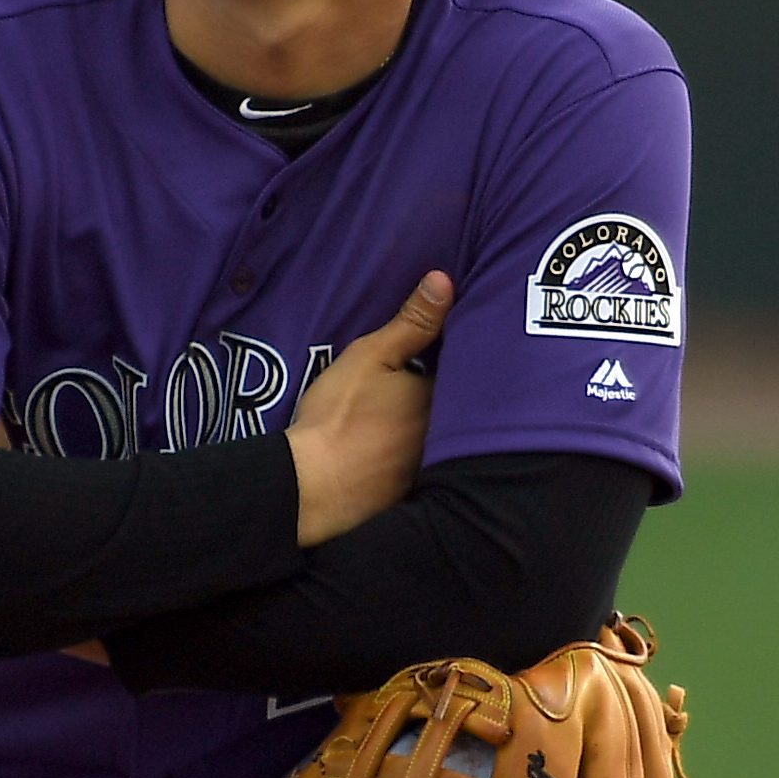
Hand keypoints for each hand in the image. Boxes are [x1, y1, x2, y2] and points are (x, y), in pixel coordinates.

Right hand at [281, 269, 454, 545]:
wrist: (311, 488)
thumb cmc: (339, 416)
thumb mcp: (371, 356)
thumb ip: (411, 321)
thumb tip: (445, 280)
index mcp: (443, 398)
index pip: (467, 369)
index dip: (461, 356)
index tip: (456, 344)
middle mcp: (450, 437)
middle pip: (461, 408)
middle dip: (455, 394)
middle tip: (437, 379)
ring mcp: (433, 470)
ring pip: (446, 442)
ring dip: (443, 430)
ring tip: (418, 416)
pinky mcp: (414, 497)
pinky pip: (429, 471)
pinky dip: (420, 459)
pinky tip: (402, 454)